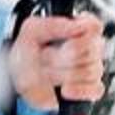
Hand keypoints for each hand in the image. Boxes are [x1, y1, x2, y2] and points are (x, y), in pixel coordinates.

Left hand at [10, 0, 108, 114]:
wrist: (19, 79)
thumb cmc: (27, 53)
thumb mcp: (31, 31)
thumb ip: (52, 25)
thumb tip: (75, 25)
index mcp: (77, 30)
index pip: (94, 26)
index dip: (82, 33)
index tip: (66, 38)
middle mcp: (87, 49)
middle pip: (91, 50)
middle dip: (62, 57)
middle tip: (45, 57)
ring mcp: (90, 69)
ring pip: (90, 71)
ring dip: (63, 74)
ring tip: (48, 73)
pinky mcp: (88, 89)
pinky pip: (95, 89)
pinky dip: (77, 90)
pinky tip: (64, 89)